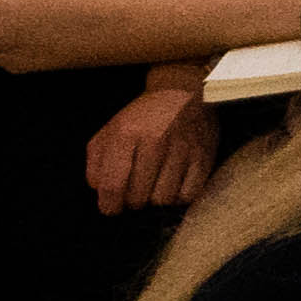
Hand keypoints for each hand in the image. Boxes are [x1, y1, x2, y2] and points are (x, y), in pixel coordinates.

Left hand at [83, 81, 218, 212]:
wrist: (184, 92)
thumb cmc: (143, 116)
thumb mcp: (111, 129)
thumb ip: (96, 160)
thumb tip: (99, 190)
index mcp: (126, 133)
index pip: (113, 184)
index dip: (109, 204)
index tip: (110, 208)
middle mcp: (155, 141)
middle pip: (138, 197)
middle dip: (132, 201)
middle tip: (134, 192)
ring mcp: (182, 150)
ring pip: (163, 199)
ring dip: (155, 198)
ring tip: (154, 186)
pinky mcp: (204, 157)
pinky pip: (188, 194)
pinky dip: (178, 196)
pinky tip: (173, 184)